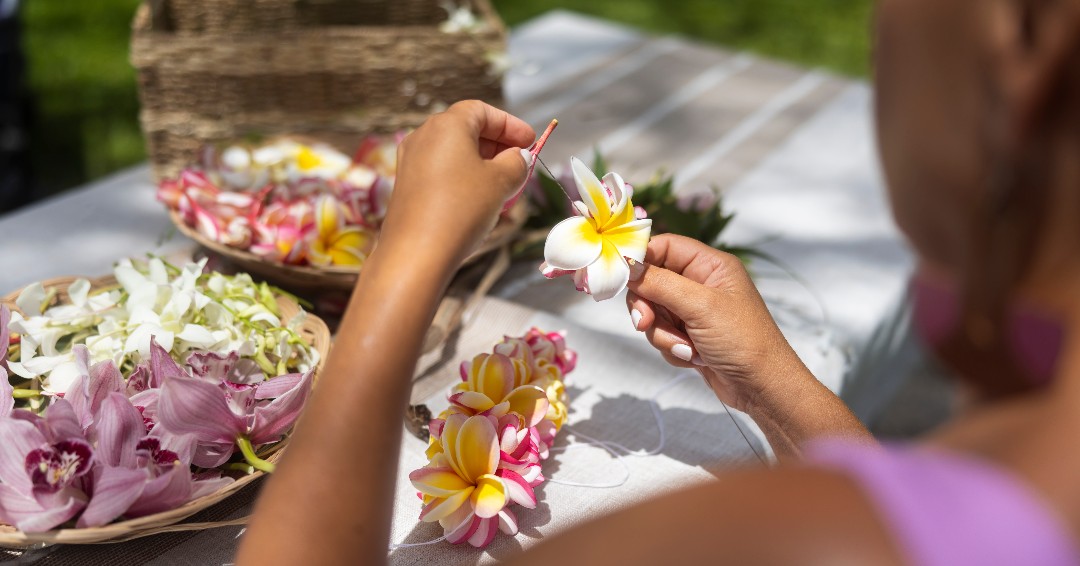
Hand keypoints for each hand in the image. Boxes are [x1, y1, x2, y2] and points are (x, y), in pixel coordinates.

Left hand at [379, 100, 535, 266]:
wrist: (416, 254)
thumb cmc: (461, 209)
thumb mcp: (501, 181)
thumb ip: (516, 162)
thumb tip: (518, 157)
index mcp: (446, 125)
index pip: (482, 111)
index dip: (510, 124)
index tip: (530, 141)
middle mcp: (423, 137)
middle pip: (466, 130)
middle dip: (497, 144)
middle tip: (521, 163)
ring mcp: (410, 162)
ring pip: (454, 153)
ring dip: (482, 163)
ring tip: (504, 185)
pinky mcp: (406, 186)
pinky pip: (441, 171)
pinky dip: (463, 177)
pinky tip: (479, 200)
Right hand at [626, 234, 811, 412]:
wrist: (762, 388)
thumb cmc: (744, 341)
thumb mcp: (701, 307)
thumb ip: (661, 284)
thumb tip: (627, 266)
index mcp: (711, 265)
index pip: (664, 247)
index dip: (640, 259)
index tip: (620, 275)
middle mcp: (701, 283)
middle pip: (651, 281)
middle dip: (648, 306)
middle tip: (645, 323)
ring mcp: (694, 310)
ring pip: (653, 312)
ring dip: (662, 333)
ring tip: (687, 348)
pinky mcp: (688, 334)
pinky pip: (661, 334)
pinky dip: (671, 347)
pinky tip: (693, 358)